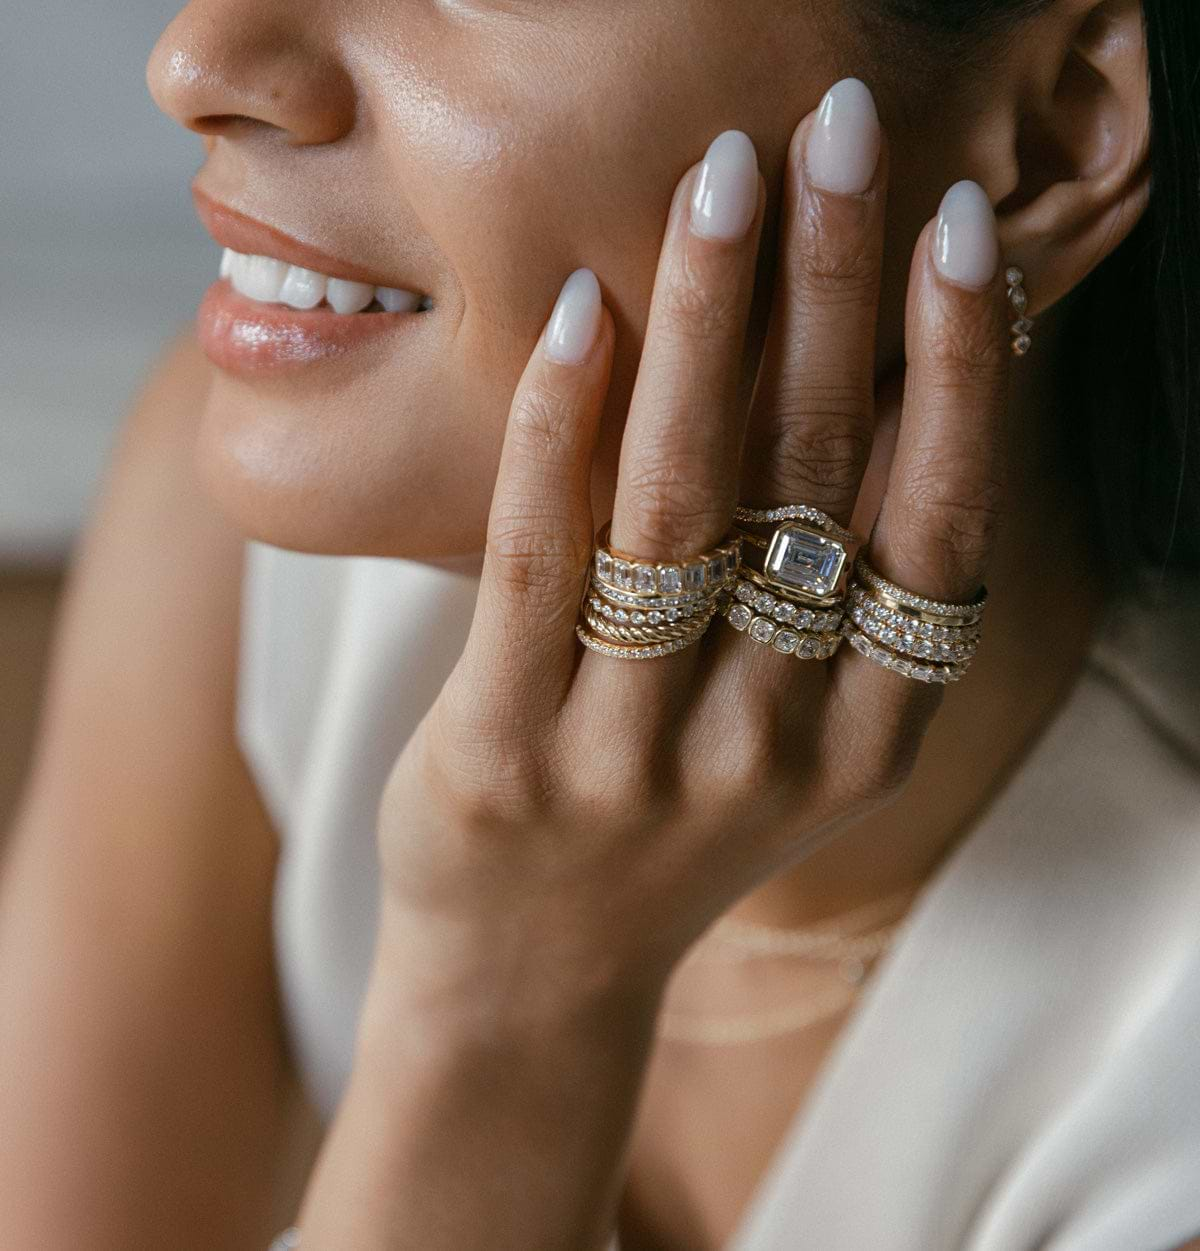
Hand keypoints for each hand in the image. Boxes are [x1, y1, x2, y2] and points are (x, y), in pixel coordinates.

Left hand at [375, 83, 1009, 1010]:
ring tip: (717, 181)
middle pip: (814, 481)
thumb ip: (831, 595)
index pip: (936, 522)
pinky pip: (538, 561)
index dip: (956, 364)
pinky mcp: (508, 754)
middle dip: (832, 287)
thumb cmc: (668, 817)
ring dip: (705, 322)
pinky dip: (558, 425)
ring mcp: (634, 756)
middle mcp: (770, 744)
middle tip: (835, 132)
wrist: (535, 967)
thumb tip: (874, 377)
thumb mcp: (788, 737)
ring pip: (679, 500)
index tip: (956, 224)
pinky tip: (577, 309)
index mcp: (866, 735)